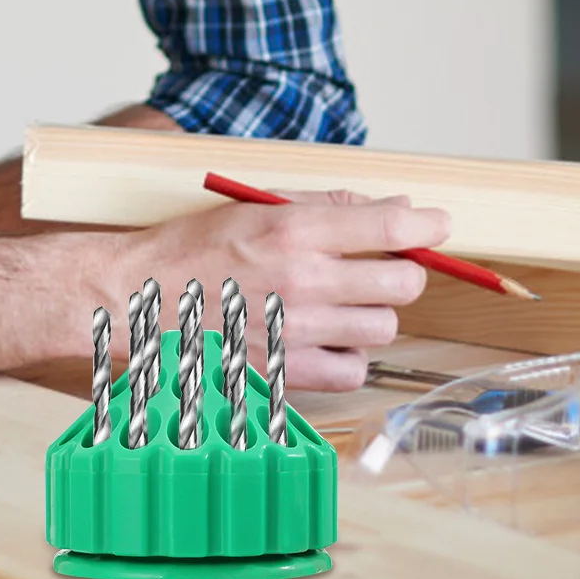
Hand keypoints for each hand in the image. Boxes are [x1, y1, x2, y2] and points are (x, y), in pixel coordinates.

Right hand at [114, 192, 449, 391]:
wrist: (139, 300)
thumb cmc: (193, 249)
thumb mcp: (255, 207)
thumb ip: (324, 206)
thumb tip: (385, 206)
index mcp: (294, 230)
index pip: (389, 223)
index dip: (427, 222)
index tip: (440, 223)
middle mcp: (303, 280)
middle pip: (403, 281)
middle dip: (403, 269)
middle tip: (384, 265)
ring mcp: (298, 332)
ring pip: (385, 327)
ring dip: (373, 312)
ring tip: (340, 302)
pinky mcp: (288, 372)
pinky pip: (354, 370)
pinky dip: (349, 355)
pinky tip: (324, 338)